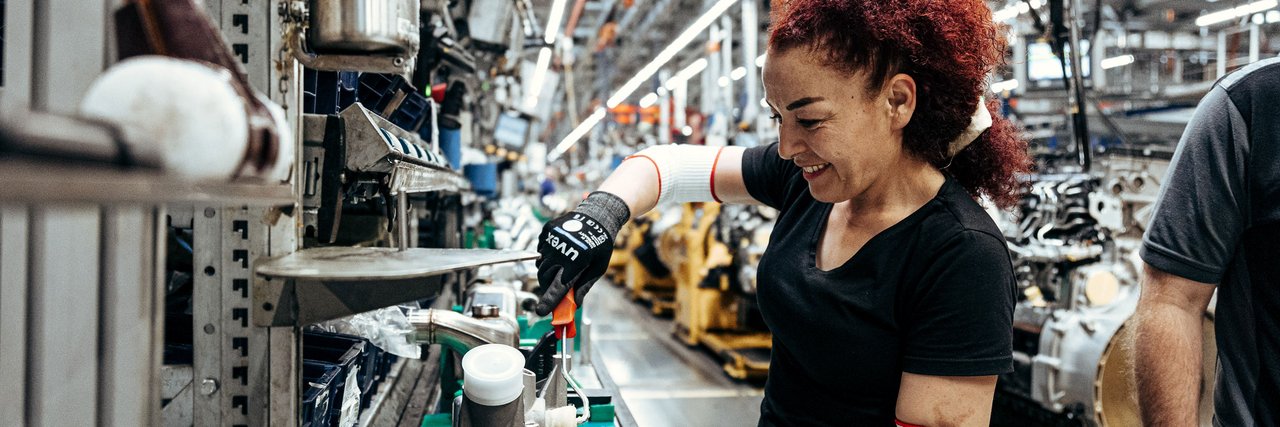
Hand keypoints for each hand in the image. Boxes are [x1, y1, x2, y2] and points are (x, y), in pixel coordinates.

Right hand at [534, 192, 630, 314]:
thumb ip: (585, 285)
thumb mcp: (599, 267)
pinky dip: (547, 257)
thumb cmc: (601, 244)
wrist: (597, 215)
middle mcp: (562, 249)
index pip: (559, 286)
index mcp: (578, 260)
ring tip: (561, 266)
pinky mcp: (547, 231)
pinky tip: (560, 252)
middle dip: (549, 287)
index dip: (549, 301)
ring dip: (548, 272)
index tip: (541, 312)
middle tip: (556, 289)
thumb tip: (575, 303)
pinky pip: (540, 251)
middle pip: (545, 278)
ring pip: (541, 265)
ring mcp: (552, 238)